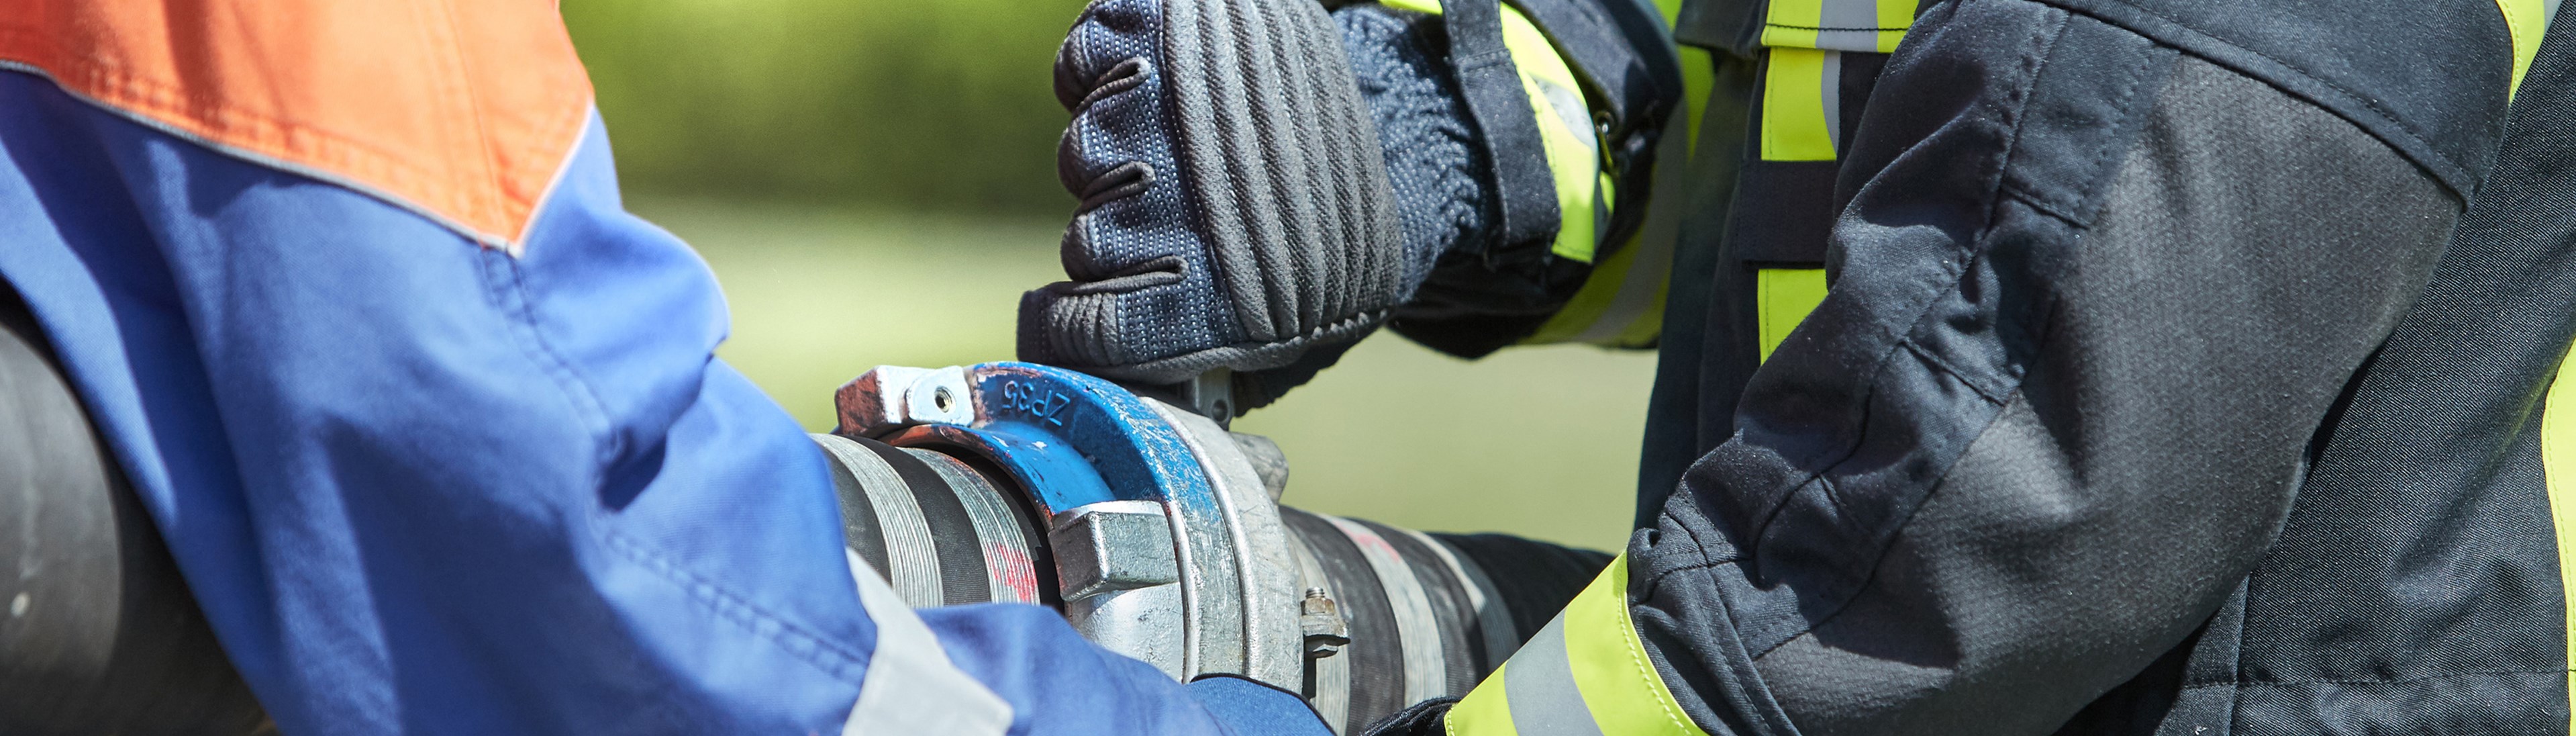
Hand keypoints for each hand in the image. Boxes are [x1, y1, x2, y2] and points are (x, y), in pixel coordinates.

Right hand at [1022, 0, 1405, 411]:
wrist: (1407, 143)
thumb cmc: (1336, 258)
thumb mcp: (1287, 347)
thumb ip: (1200, 386)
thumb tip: (1121, 414)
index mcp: (1209, 304)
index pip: (1075, 327)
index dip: (1071, 323)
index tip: (1083, 312)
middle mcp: (1182, 204)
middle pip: (1084, 235)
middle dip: (1122, 232)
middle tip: (1191, 218)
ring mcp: (1169, 106)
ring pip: (1085, 146)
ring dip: (1125, 150)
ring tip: (1195, 153)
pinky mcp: (1164, 28)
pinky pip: (1085, 55)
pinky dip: (1105, 63)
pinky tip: (1160, 87)